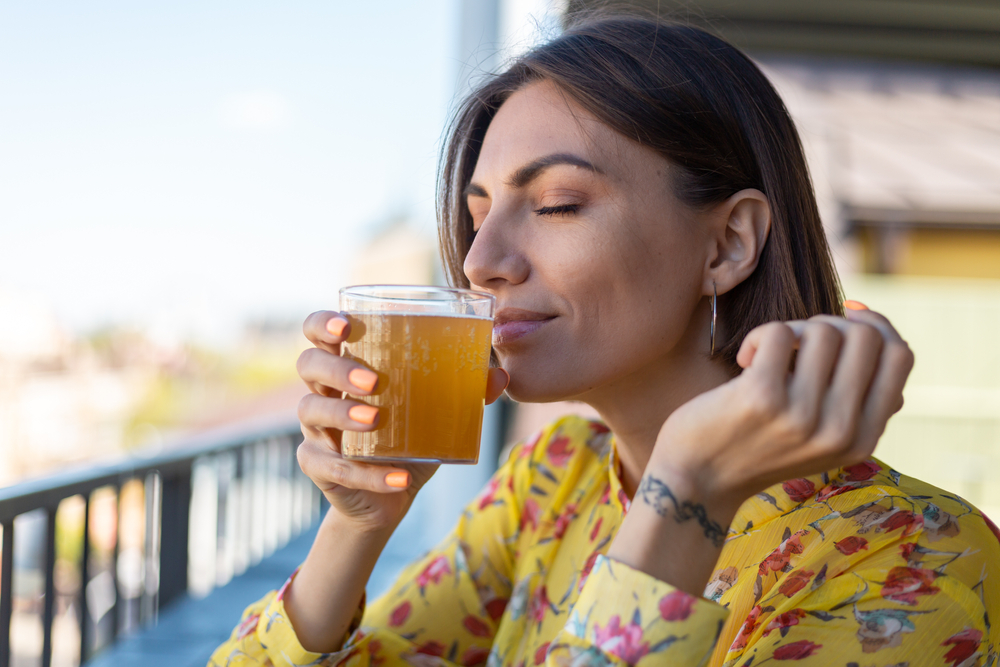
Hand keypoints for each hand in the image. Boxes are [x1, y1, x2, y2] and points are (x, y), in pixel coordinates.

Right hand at [295, 310, 509, 532]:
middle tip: (372, 381)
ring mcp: (316, 430)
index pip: (318, 332)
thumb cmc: (407, 440)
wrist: (387, 498)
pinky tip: (397, 476)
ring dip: (343, 413)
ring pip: (311, 410)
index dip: (323, 323)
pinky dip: (368, 474)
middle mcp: (323, 392)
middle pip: (309, 364)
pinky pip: (333, 467)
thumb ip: (464, 392)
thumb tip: (500, 376)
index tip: (345, 325)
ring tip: (376, 419)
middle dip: (337, 367)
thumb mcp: (435, 414)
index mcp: (347, 367)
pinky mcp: (317, 466)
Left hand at [653, 306, 913, 519]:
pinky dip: (758, 336)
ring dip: (791, 330)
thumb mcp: (819, 436)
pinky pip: (779, 332)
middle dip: (829, 324)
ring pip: (823, 330)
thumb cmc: (755, 445)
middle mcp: (840, 431)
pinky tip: (743, 361)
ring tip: (766, 356)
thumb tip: (872, 326)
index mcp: (862, 439)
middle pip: (866, 336)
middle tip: (795, 344)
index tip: (844, 318)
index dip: (876, 325)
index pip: (900, 356)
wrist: (696, 481)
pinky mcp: (762, 397)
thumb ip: (854, 398)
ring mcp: (802, 416)